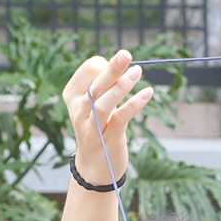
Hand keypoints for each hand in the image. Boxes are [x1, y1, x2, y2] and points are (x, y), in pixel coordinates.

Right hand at [68, 51, 155, 179]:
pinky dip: (134, 104)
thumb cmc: (98, 127)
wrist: (95, 166)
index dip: (104, 65)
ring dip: (122, 86)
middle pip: (95, 85)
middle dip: (112, 69)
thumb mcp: (95, 105)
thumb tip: (121, 64)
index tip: (119, 69)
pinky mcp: (107, 137)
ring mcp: (91, 125)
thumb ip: (105, 86)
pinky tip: (148, 93)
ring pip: (104, 102)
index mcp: (72, 95)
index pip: (87, 70)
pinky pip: (120, 118)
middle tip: (126, 54)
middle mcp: (78, 109)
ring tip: (138, 71)